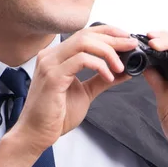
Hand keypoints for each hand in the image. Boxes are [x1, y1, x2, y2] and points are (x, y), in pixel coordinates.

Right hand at [11, 24, 136, 155]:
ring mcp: (50, 64)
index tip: (126, 38)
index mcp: (56, 57)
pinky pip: (81, 60)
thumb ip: (101, 79)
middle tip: (130, 46)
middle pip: (86, 35)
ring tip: (120, 66)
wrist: (37, 133)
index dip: (108, 32)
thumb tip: (123, 71)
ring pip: (84, 43)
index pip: (84, 34)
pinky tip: (108, 77)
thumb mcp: (85, 92)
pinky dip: (99, 66)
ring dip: (108, 51)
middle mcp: (51, 56)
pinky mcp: (53, 76)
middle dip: (112, 39)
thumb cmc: (55, 115)